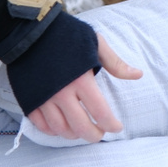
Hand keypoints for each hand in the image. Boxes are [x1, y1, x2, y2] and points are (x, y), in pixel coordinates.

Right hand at [26, 34, 141, 142]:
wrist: (30, 31)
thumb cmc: (67, 35)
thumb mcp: (95, 44)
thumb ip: (115, 63)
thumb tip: (138, 74)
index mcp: (81, 80)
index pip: (100, 113)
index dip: (111, 125)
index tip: (117, 127)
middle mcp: (61, 93)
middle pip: (80, 127)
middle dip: (94, 135)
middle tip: (99, 134)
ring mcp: (43, 98)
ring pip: (60, 129)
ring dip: (74, 134)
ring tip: (81, 131)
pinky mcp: (29, 100)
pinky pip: (41, 125)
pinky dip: (53, 131)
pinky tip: (62, 127)